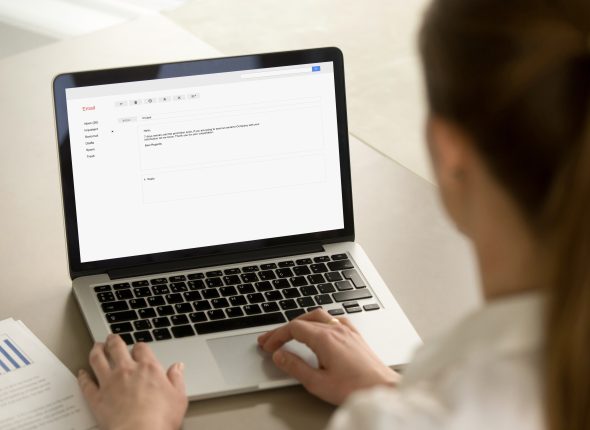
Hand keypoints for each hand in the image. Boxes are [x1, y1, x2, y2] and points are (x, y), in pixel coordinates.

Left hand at [78, 334, 187, 429]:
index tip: (138, 348)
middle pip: (116, 347)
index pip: (141, 348)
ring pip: (98, 360)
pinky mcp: (96, 398)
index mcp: (148, 368)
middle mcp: (127, 371)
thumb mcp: (179, 397)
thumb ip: (177, 379)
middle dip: (113, 341)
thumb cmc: (160, 419)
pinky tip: (81, 373)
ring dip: (96, 351)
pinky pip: (86, 384)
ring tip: (96, 346)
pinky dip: (82, 377)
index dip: (139, 347)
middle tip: (111, 338)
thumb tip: (178, 367)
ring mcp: (109, 383)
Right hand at [257, 309, 399, 404]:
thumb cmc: (354, 388)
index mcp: (325, 338)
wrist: (382, 389)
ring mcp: (347, 330)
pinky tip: (319, 331)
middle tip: (272, 340)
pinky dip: (320, 322)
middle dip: (285, 328)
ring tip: (291, 333)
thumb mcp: (317, 382)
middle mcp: (336, 329)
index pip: (294, 328)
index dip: (277, 335)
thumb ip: (295, 367)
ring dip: (302, 322)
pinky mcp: (355, 336)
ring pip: (319, 316)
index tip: (267, 345)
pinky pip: (334, 320)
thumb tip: (280, 356)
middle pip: (304, 319)